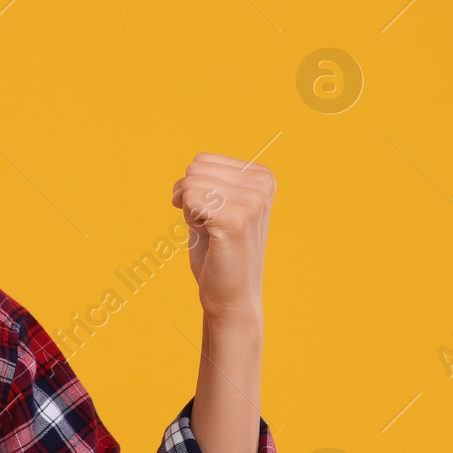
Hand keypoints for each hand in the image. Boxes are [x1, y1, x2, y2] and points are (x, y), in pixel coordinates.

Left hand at [170, 152, 273, 323]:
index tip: (210, 212)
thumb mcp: (214, 204)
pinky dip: (191, 221)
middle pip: (194, 169)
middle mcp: (261, 183)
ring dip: (191, 211)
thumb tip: (191, 166)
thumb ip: (206, 180)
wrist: (230, 293)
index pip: (202, 160)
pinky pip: (190, 200)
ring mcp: (251, 201)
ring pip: (190, 184)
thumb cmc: (217, 249)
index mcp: (262, 175)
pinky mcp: (235, 219)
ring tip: (213, 232)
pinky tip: (211, 238)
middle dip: (190, 198)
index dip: (193, 187)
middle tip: (210, 225)